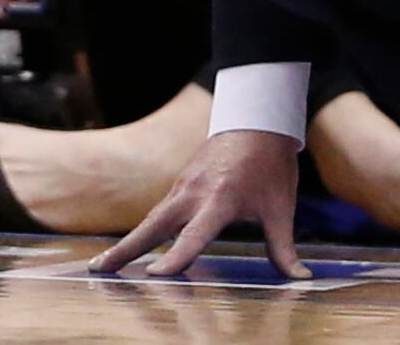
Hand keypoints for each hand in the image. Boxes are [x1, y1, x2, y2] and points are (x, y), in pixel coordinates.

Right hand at [92, 128, 308, 279]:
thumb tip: (300, 277)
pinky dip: (143, 231)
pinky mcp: (180, 184)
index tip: (155, 275)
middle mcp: (193, 193)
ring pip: (150, 219)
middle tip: (100, 270)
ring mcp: (183, 187)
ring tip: (104, 265)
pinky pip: (159, 212)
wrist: (256, 122)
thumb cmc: (271, 166)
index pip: (193, 236)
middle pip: (152, 226)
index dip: (175, 257)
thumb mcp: (281, 208)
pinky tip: (131, 248)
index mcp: (220, 200)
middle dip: (126, 249)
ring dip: (128, 242)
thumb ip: (283, 247)